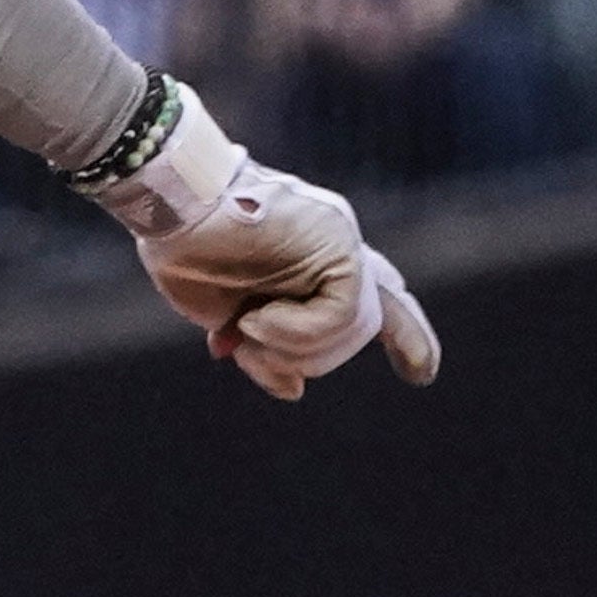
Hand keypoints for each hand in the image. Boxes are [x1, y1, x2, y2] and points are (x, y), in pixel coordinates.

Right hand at [92, 89, 441, 398]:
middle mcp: (336, 250)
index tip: (423, 374)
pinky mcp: (339, 242)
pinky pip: (340, 315)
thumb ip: (265, 351)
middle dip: (312, 355)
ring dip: (289, 347)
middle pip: (363, 326)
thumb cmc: (185, 251)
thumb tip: (295, 390)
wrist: (173, 205)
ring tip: (247, 328)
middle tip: (253, 345)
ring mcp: (340, 243)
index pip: (377, 301)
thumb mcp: (227, 318)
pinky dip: (293, 331)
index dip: (407, 337)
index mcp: (314, 262)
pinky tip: (255, 318)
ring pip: (350, 329)